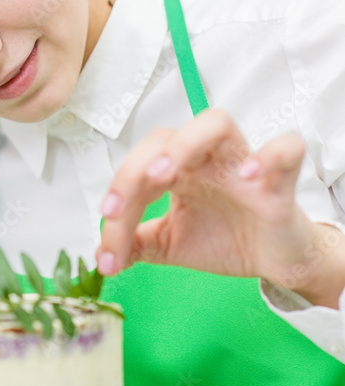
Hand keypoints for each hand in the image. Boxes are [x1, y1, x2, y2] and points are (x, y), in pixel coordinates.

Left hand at [95, 108, 324, 291]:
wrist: (275, 261)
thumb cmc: (226, 239)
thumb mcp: (170, 244)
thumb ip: (136, 244)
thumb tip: (100, 256)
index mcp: (179, 169)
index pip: (140, 165)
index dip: (119, 189)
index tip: (106, 222)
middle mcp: (206, 158)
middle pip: (167, 136)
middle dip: (136, 166)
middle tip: (120, 204)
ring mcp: (242, 163)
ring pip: (216, 123)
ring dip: (184, 144)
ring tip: (165, 175)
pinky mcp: (282, 180)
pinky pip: (286, 149)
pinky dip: (269, 155)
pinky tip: (250, 175)